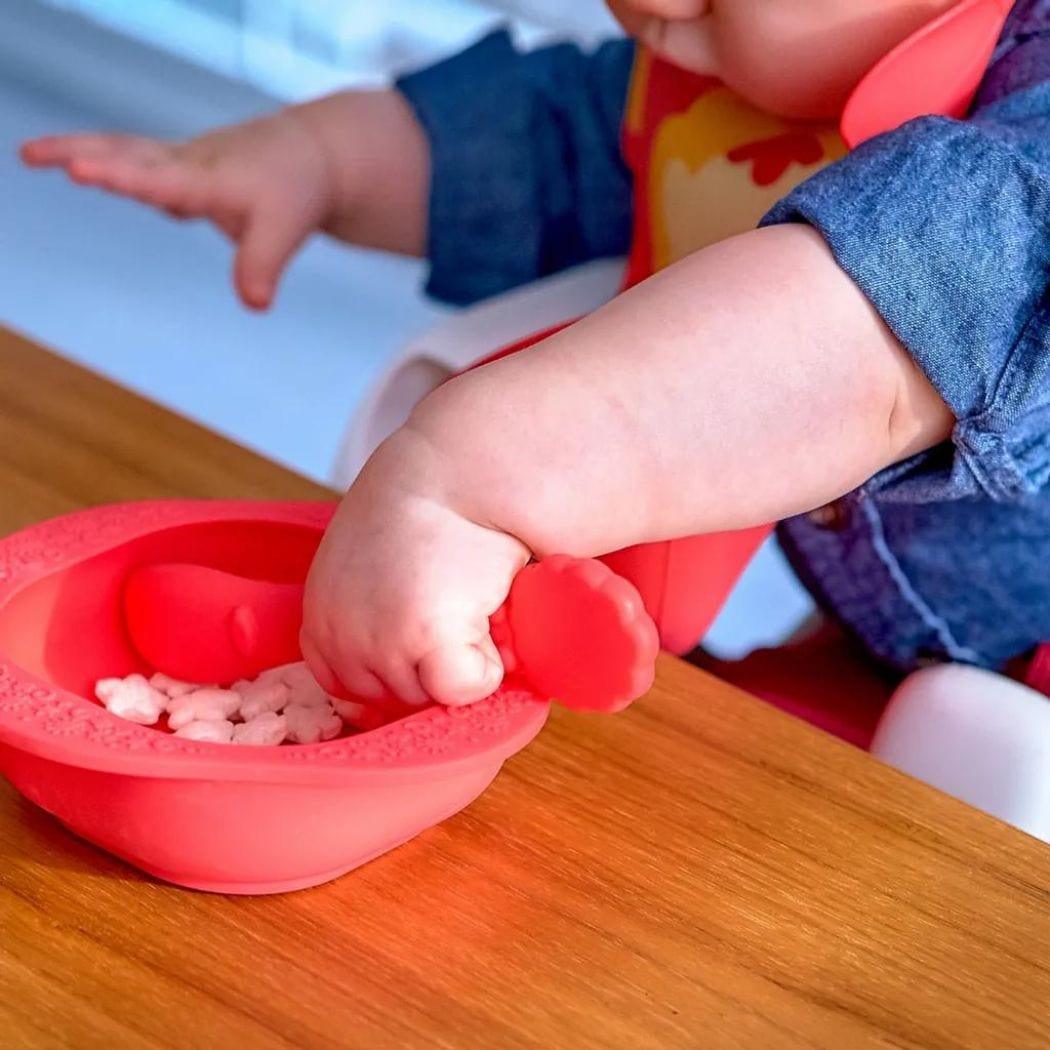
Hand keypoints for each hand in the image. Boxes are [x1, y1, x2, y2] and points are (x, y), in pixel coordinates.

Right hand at [21, 111, 331, 308]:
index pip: (156, 179)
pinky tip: (90, 169)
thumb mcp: (286, 231)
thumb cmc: (295, 189)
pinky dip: (110, 163)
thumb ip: (262, 267)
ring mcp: (182, 162)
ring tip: (34, 155)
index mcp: (208, 179)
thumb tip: (254, 304)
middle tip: (30, 154)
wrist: (312, 156)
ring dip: (81, 151)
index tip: (79, 172)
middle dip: (79, 153)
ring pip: (124, 151)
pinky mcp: (182, 168)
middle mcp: (188, 164)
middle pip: (126, 153)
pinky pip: (137, 161)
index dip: (119, 178)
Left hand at [301, 427, 530, 707]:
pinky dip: (489, 664)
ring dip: (465, 662)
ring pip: (436, 696)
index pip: (354, 689)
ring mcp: (378, 643)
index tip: (427, 634)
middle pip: (398, 699)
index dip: (401, 668)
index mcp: (320, 624)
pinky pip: (465, 688)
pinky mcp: (423, 639)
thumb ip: (367, 618)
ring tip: (474, 603)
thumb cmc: (424, 509)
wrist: (456, 473)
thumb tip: (411, 674)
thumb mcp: (365, 569)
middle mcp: (339, 640)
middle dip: (434, 667)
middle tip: (457, 608)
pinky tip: (490, 617)